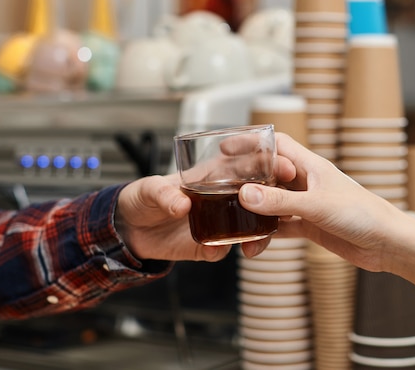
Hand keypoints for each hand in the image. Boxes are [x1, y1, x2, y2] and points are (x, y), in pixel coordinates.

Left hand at [116, 147, 297, 261]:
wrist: (128, 230)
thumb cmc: (141, 198)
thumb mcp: (148, 189)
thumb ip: (163, 194)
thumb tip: (181, 205)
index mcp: (211, 175)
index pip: (245, 165)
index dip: (266, 164)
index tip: (283, 166)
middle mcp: (220, 198)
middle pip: (258, 197)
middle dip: (276, 200)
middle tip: (285, 204)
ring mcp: (216, 222)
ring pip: (249, 227)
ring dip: (258, 234)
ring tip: (256, 242)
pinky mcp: (206, 245)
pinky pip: (222, 249)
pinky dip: (221, 250)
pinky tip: (215, 250)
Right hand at [238, 133, 407, 271]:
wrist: (388, 245)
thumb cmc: (364, 214)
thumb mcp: (317, 206)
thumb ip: (280, 202)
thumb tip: (244, 195)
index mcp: (311, 166)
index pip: (277, 145)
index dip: (252, 143)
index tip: (227, 147)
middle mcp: (306, 182)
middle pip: (268, 175)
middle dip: (246, 181)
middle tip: (223, 188)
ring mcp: (307, 205)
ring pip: (271, 203)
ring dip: (255, 213)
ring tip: (238, 224)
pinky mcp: (310, 226)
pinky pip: (280, 226)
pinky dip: (266, 234)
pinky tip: (255, 244)